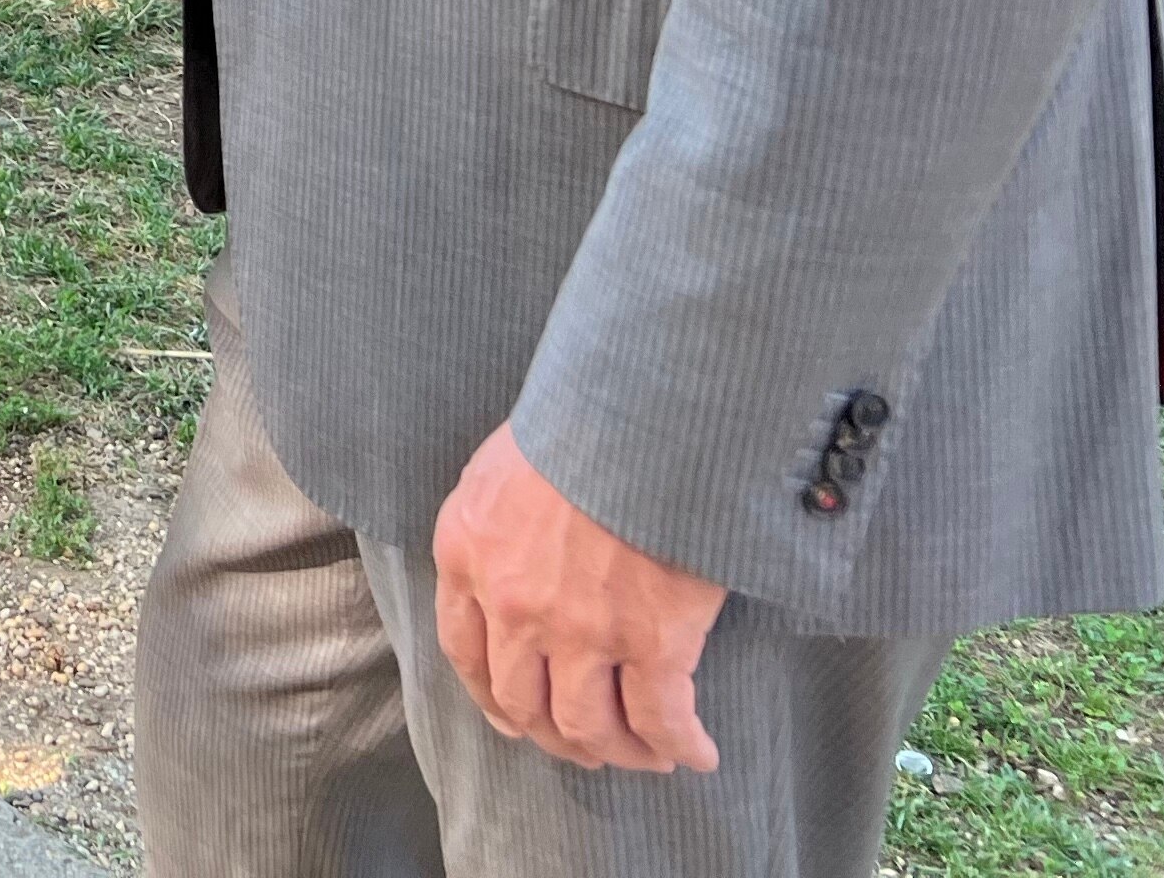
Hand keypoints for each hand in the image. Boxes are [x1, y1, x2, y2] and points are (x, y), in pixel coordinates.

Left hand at [433, 423, 727, 772]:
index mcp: (468, 555)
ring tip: (647, 752)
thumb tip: (515, 566)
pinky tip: (698, 752)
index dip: (494, 700)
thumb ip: (497, 530)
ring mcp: (580, 630)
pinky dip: (680, 746)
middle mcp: (512, 605)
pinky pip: (662, 720)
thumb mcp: (500, 471)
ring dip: (619, 751)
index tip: (516, 722)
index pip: (465, 653)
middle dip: (558, 737)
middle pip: (524, 705)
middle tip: (591, 745)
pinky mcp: (652, 641)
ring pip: (589, 727)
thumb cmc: (577, 425)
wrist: (640, 412)